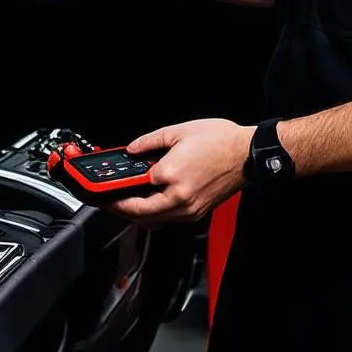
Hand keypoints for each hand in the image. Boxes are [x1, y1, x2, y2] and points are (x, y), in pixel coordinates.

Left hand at [109, 119, 252, 225]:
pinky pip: (169, 219)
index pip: (134, 191)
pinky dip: (156, 213)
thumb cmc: (220, 142)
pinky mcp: (197, 213)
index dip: (115, 192)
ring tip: (127, 201)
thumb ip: (150, 141)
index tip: (104, 191)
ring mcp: (189, 210)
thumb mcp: (179, 131)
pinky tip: (151, 201)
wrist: (247, 154)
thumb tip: (133, 149)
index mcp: (171, 176)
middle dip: (122, 209)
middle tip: (110, 201)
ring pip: (155, 220)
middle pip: (140, 214)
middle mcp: (179, 199)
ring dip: (138, 214)